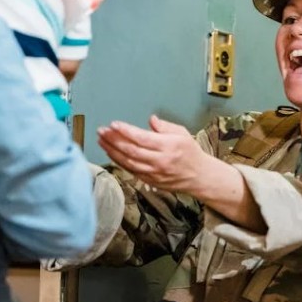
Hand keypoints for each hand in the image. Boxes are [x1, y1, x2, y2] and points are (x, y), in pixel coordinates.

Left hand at [98, 116, 264, 232]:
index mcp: (168, 146)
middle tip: (102, 131)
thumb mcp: (182, 133)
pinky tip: (111, 153)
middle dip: (114, 140)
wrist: (199, 176)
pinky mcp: (150, 181)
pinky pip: (131, 170)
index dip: (126, 131)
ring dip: (112, 151)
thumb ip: (165, 126)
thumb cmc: (191, 153)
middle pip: (131, 150)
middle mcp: (160, 161)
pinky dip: (119, 161)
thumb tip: (151, 120)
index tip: (114, 124)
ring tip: (101, 141)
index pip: (142, 138)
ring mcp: (154, 173)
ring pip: (128, 162)